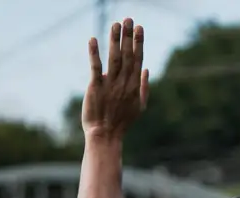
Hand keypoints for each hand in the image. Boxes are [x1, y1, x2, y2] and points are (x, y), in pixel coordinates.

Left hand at [81, 18, 149, 142]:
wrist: (105, 136)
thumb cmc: (122, 123)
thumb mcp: (140, 107)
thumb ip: (144, 87)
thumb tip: (146, 69)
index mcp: (135, 85)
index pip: (137, 59)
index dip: (138, 42)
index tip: (139, 27)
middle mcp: (124, 82)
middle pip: (127, 55)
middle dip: (128, 36)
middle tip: (128, 19)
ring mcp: (110, 85)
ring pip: (114, 58)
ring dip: (115, 40)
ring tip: (116, 24)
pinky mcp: (96, 88)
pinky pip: (95, 67)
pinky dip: (94, 53)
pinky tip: (93, 39)